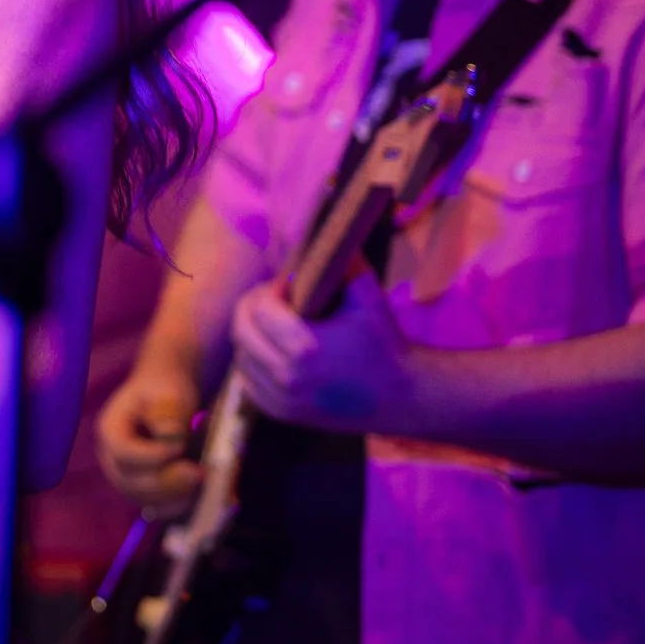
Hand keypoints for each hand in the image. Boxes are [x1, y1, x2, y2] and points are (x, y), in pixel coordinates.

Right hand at [95, 364, 201, 516]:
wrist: (165, 396)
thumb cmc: (165, 390)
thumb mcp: (168, 393)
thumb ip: (167, 413)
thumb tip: (171, 436)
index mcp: (110, 429)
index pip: (121, 451)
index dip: (148, 455)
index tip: (179, 447)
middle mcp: (110, 456)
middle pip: (127, 480)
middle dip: (164, 481)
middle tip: (197, 472)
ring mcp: (123, 474)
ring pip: (140, 497)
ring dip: (171, 495)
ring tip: (199, 482)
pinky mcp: (140, 487)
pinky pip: (152, 505)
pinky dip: (172, 505)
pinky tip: (194, 497)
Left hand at [231, 275, 414, 433]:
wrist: (403, 397)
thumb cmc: (384, 342)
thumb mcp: (367, 297)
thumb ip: (343, 261)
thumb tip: (319, 230)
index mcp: (305, 348)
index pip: (258, 308)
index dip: (269, 291)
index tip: (286, 287)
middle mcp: (288, 378)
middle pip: (241, 331)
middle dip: (252, 309)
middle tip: (272, 300)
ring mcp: (283, 400)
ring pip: (242, 355)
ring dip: (252, 335)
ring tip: (276, 324)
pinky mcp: (283, 414)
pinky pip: (249, 381)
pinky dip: (255, 362)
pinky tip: (275, 350)